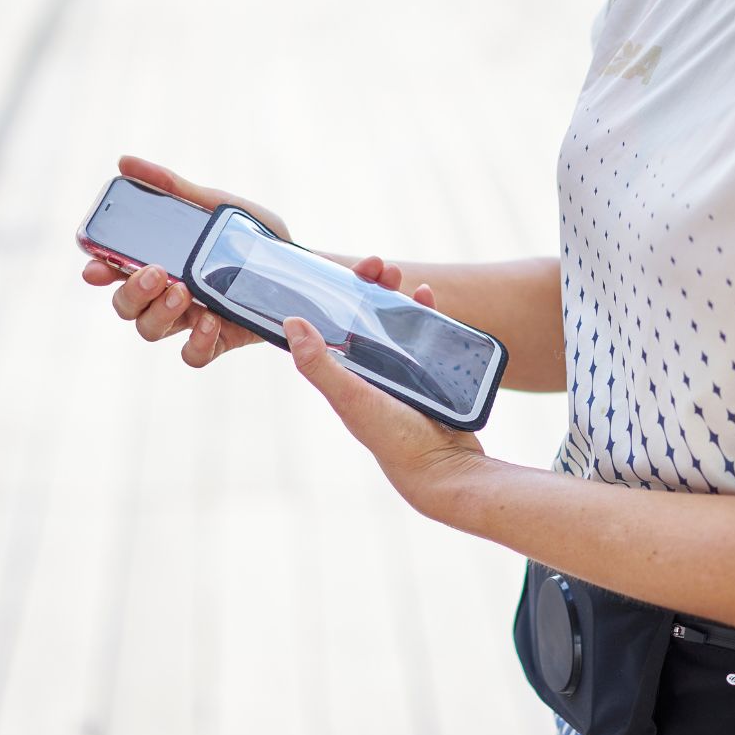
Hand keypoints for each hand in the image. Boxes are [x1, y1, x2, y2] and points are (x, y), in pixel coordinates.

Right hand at [82, 155, 289, 367]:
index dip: (98, 271)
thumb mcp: (216, 205)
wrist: (300, 266)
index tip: (94, 267)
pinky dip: (196, 341)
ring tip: (184, 291)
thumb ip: (173, 187)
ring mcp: (189, 320)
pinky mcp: (217, 340)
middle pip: (126, 307)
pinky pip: (192, 355)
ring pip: (151, 330)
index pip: (113, 271)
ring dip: (160, 312)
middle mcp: (167, 295)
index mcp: (159, 262)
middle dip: (131, 292)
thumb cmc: (251, 235)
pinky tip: (211, 318)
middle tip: (156, 272)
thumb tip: (125, 162)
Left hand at [279, 273, 488, 520]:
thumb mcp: (351, 397)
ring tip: (400, 277)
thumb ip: (319, 364)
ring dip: (395, 297)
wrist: (444, 470)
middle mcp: (368, 373)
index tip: (343, 269)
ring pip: (394, 325)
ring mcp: (400, 374)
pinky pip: (425, 338)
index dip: (334, 296)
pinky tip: (429, 298)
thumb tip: (290, 322)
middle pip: (364, 319)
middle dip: (370, 288)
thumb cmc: (393, 438)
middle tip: (381, 265)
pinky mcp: (428, 377)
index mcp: (344, 376)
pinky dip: (426, 315)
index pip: (332, 326)